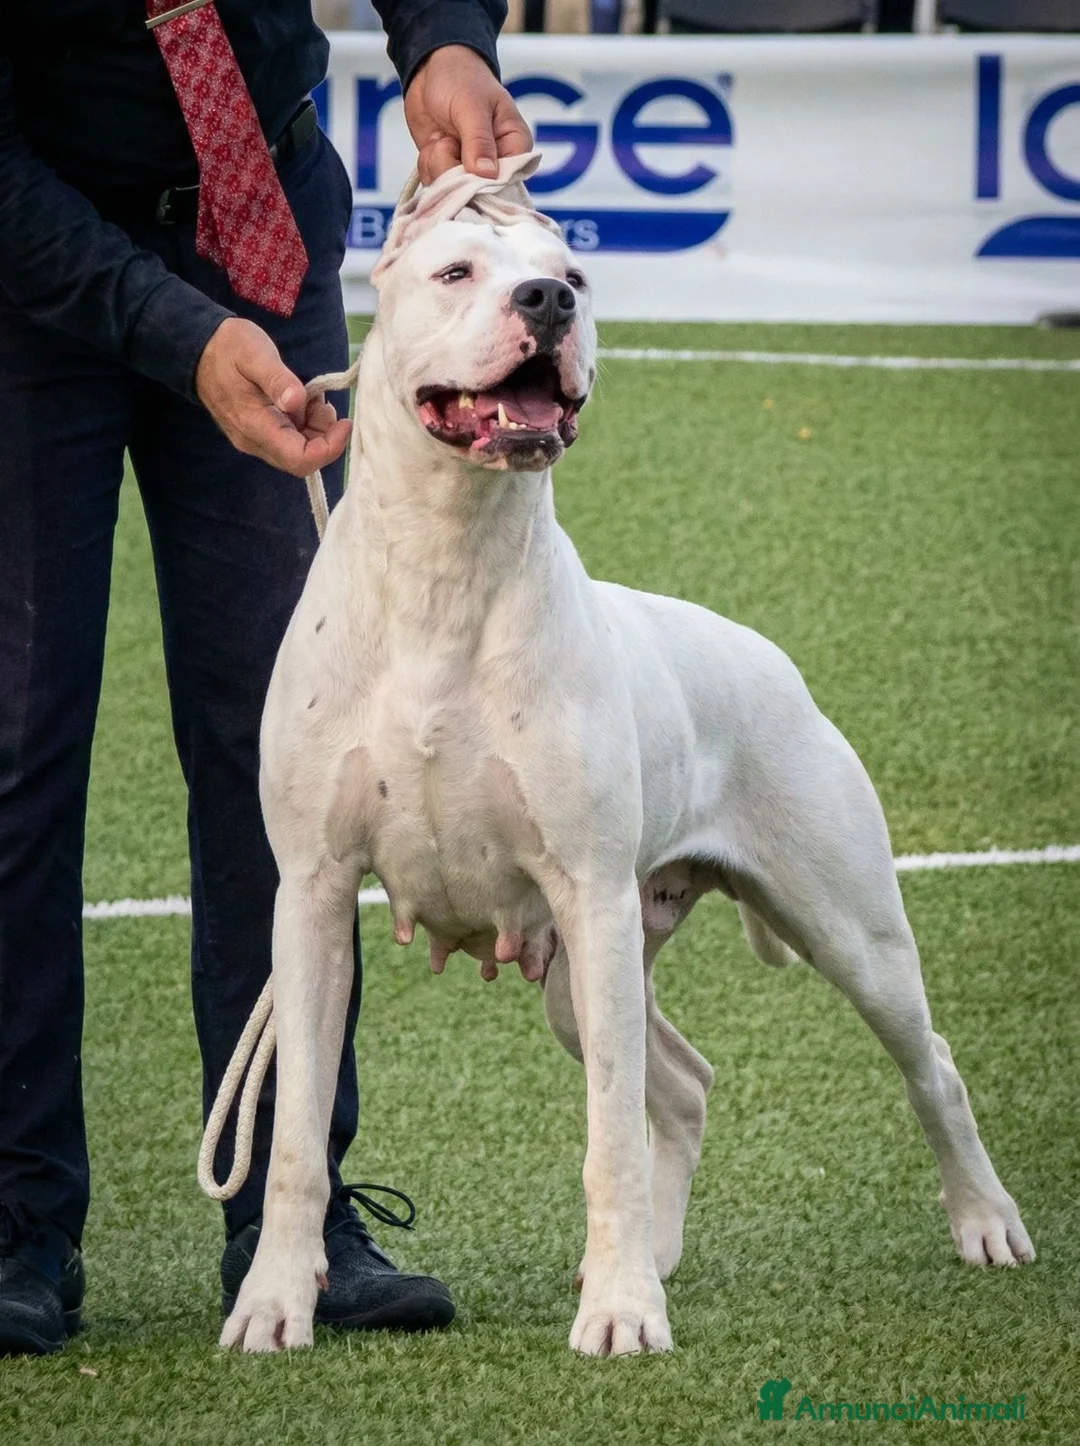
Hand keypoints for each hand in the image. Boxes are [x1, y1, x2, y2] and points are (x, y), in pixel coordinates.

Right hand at [195, 318, 351, 477]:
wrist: (197, 348)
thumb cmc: (229, 347)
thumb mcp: (256, 354)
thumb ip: (277, 379)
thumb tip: (297, 402)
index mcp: (255, 426)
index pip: (300, 459)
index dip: (329, 448)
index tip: (345, 422)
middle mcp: (254, 442)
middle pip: (302, 459)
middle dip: (323, 436)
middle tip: (321, 401)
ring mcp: (254, 440)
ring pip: (297, 451)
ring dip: (315, 429)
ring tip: (311, 396)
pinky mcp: (257, 433)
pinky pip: (288, 440)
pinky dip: (304, 424)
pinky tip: (301, 399)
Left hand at [404, 45, 532, 184]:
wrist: (429, 69)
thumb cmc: (460, 78)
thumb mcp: (471, 106)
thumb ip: (479, 141)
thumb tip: (488, 175)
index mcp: (515, 147)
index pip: (508, 182)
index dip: (485, 184)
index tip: (465, 167)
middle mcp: (496, 164)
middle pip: (479, 194)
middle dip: (455, 173)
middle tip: (447, 143)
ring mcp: (470, 171)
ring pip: (454, 192)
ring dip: (439, 166)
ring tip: (441, 139)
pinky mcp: (449, 172)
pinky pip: (437, 185)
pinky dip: (429, 166)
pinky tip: (433, 145)